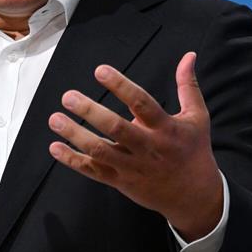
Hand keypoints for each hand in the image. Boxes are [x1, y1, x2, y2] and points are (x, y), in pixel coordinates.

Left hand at [48, 52, 222, 240]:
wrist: (195, 196)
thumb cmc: (193, 150)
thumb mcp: (197, 117)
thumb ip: (188, 85)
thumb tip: (189, 55)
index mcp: (166, 128)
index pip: (142, 103)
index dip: (121, 86)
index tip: (100, 70)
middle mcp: (148, 147)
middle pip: (116, 128)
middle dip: (90, 112)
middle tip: (68, 96)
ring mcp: (132, 166)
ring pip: (100, 151)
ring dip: (75, 135)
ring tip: (55, 119)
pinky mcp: (121, 181)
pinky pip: (94, 171)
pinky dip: (73, 161)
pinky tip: (54, 148)